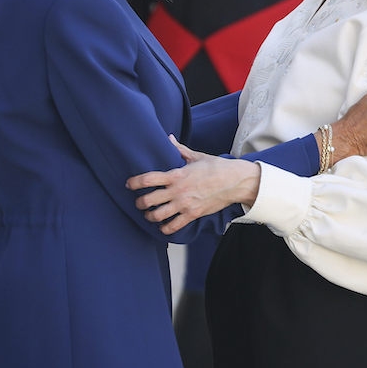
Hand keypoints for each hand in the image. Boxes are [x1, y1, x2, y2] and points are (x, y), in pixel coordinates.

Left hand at [125, 136, 260, 234]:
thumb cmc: (218, 168)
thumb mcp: (198, 156)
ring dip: (149, 216)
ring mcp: (185, 204)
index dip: (134, 182)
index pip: (148, 179)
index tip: (130, 184)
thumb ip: (180, 150)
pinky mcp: (193, 214)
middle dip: (139, 203)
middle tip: (139, 202)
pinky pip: (173, 226)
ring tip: (149, 214)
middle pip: (148, 201)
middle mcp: (178, 191)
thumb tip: (169, 139)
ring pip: (157, 216)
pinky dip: (165, 228)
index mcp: (177, 175)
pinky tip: (163, 225)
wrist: (236, 182)